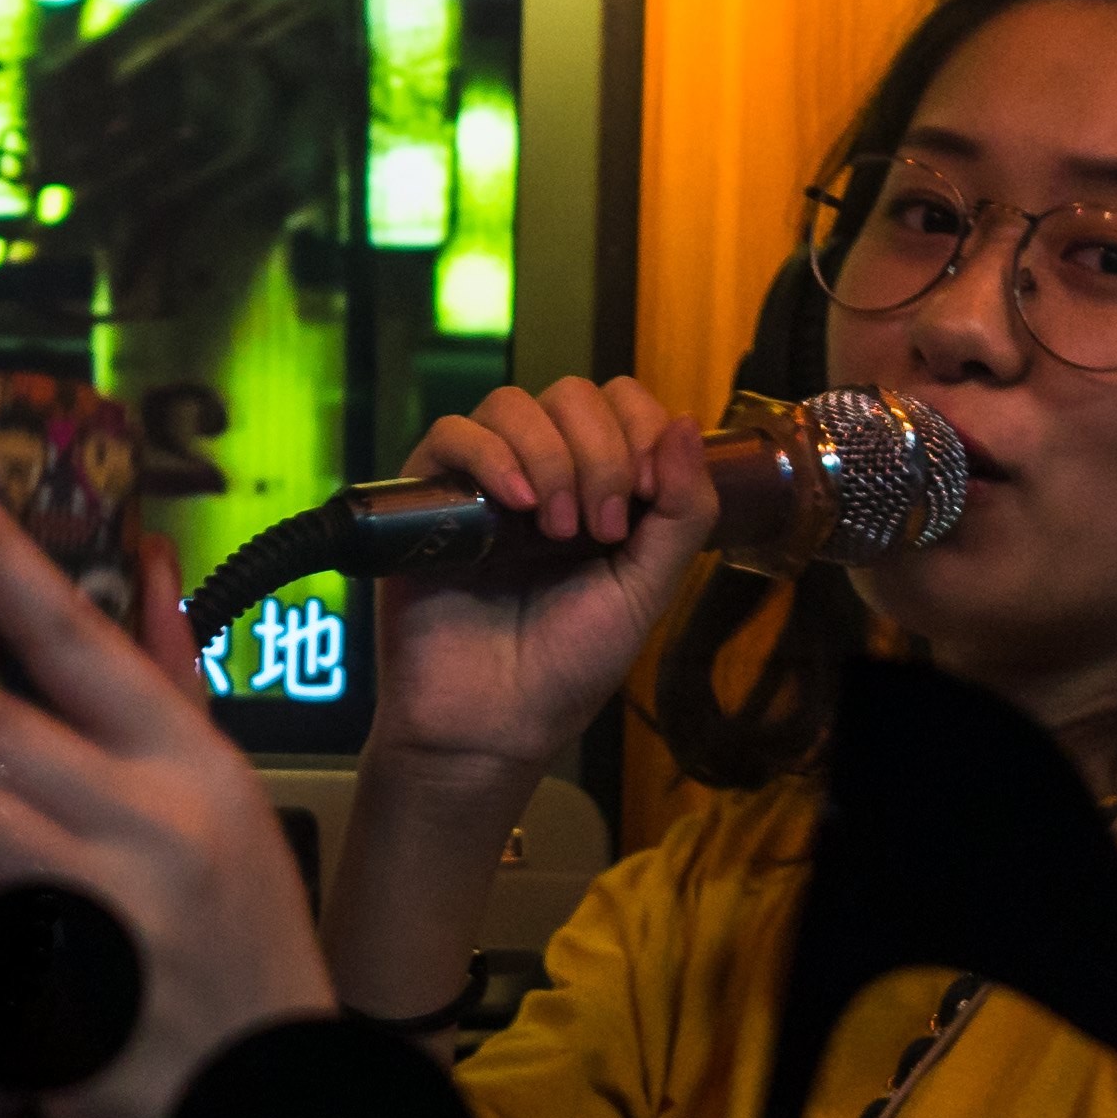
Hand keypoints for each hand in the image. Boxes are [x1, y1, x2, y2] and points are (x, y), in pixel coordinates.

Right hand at [357, 379, 722, 785]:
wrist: (492, 722)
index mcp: (598, 487)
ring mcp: (482, 482)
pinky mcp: (426, 498)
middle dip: (601, 452)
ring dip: (550, 456)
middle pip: (573, 395)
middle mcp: (541, 473)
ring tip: (555, 529)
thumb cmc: (568, 665)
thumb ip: (682, 512)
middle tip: (599, 530)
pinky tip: (514, 505)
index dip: (642, 430)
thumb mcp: (647, 588)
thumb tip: (689, 423)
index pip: (622, 403)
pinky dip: (491, 455)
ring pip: (514, 405)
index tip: (647, 498)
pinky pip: (452, 434)